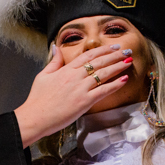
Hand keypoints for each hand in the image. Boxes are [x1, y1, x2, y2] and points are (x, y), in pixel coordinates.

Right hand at [14, 44, 132, 146]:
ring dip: (118, 66)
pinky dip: (115, 85)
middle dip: (114, 55)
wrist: (35, 117)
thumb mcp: (43, 75)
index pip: (88, 56)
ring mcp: (81, 89)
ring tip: (128, 61)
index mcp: (66, 70)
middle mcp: (75, 76)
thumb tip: (55, 47)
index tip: (113, 47)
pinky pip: (103, 91)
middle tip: (126, 51)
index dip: (102, 50)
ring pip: (103, 74)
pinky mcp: (84, 102)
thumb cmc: (38, 99)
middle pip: (99, 62)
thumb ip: (54, 61)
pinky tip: (124, 80)